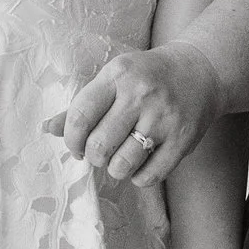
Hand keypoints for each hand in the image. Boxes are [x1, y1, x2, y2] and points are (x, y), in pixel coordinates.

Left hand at [60, 41, 217, 188]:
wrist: (201, 71)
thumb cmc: (147, 77)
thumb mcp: (114, 79)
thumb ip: (81, 104)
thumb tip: (48, 129)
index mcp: (118, 76)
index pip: (80, 116)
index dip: (71, 140)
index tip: (75, 146)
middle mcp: (141, 95)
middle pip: (99, 145)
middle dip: (93, 157)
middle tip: (100, 152)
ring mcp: (164, 118)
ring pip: (122, 164)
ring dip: (115, 169)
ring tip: (120, 159)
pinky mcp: (183, 139)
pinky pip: (151, 176)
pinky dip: (139, 178)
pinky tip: (140, 165)